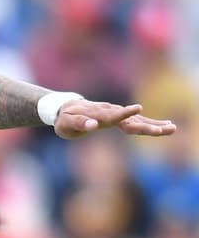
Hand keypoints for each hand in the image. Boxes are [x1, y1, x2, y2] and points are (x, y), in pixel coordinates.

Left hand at [53, 100, 174, 139]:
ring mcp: (116, 114)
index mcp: (97, 114)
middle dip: (147, 125)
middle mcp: (110, 112)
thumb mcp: (66, 123)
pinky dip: (151, 123)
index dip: (124, 114)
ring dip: (154, 124)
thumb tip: (93, 125)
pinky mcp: (119, 117)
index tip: (138, 109)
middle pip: (130, 120)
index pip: (112, 115)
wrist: (66, 108)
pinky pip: (137, 121)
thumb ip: (79, 123)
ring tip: (172, 128)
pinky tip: (166, 125)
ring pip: (137, 120)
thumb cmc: (65, 118)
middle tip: (165, 129)